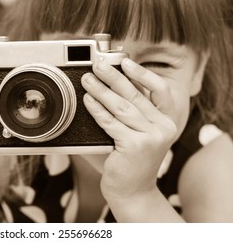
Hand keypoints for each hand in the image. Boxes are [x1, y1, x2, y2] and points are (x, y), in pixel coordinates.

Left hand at [81, 58, 177, 200]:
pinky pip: (110, 122)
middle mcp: (163, 128)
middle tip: (98, 65)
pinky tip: (87, 100)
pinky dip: (96, 109)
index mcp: (167, 121)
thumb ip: (131, 112)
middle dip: (114, 77)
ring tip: (87, 80)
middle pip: (136, 95)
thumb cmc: (131, 161)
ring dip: (101, 90)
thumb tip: (108, 85)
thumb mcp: (138, 133)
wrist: (132, 192)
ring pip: (121, 106)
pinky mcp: (134, 146)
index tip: (126, 62)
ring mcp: (151, 137)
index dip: (143, 73)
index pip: (161, 90)